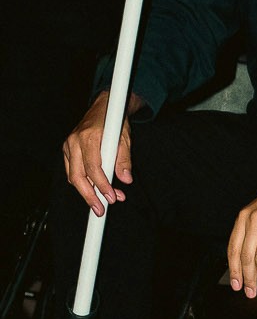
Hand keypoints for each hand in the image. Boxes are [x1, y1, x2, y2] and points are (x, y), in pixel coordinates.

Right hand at [63, 91, 133, 215]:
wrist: (102, 108)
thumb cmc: (114, 122)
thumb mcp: (125, 138)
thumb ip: (125, 159)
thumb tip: (126, 179)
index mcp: (89, 137)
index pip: (93, 168)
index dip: (102, 185)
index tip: (112, 197)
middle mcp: (74, 141)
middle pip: (77, 176)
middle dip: (89, 196)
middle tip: (100, 210)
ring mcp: (68, 145)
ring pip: (72, 176)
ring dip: (87, 192)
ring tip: (101, 203)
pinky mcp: (67, 150)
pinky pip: (71, 172)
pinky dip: (82, 183)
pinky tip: (95, 190)